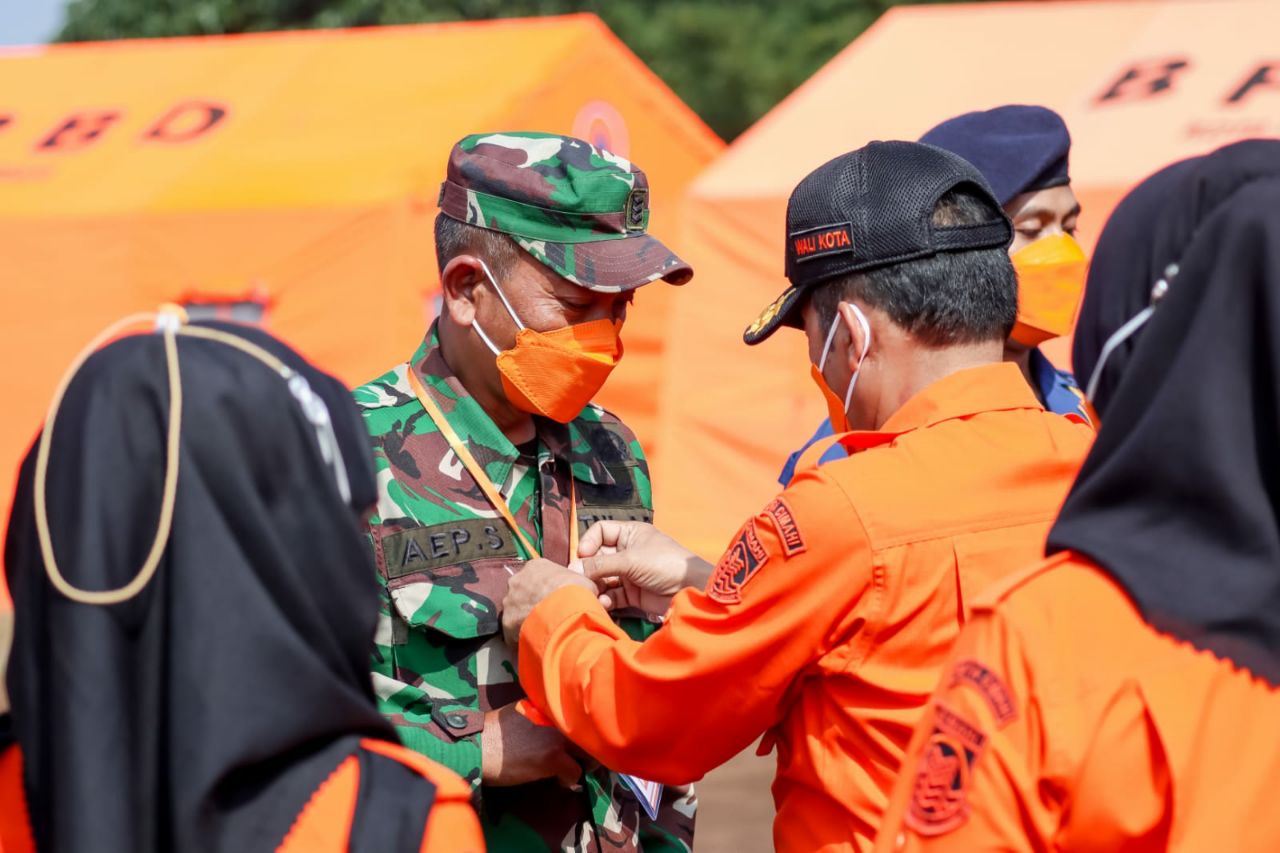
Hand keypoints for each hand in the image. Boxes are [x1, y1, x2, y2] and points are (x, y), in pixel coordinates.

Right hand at [480, 702, 583, 787]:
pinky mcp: (553, 758)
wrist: (477, 746)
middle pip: (589, 734)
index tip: (578, 744)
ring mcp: (557, 737)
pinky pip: (575, 773)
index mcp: (550, 705)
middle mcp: (558, 717)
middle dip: (587, 749)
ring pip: (588, 753)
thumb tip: (555, 728)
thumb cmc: (493, 731)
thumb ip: (542, 716)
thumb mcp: (522, 712)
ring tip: (568, 771)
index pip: (581, 716)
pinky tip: (557, 781)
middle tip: (579, 760)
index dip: (581, 733)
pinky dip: (568, 780)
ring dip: (581, 765)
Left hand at [502, 558, 597, 647]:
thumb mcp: (584, 582)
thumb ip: (577, 584)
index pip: (538, 574)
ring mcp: (510, 601)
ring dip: (526, 617)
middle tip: (548, 613)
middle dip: (533, 601)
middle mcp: (517, 580)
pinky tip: (535, 639)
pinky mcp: (506, 622)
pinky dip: (522, 634)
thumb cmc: (575, 593)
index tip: (556, 597)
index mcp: (535, 566)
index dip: (548, 587)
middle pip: (523, 591)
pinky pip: (513, 629)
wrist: (564, 613)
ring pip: (516, 609)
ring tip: (543, 628)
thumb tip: (581, 592)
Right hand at [576, 521, 712, 615]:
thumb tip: (573, 569)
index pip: (600, 531)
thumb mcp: (630, 560)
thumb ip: (600, 564)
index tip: (583, 556)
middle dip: (589, 569)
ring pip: (603, 578)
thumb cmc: (664, 564)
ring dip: (596, 586)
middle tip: (580, 580)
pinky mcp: (633, 593)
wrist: (691, 590)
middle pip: (598, 557)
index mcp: (630, 534)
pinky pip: (612, 595)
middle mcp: (627, 551)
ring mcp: (630, 573)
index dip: (589, 542)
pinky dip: (606, 599)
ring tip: (590, 593)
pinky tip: (604, 603)